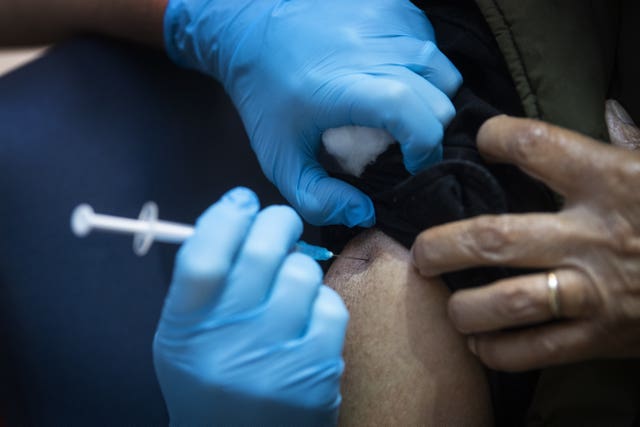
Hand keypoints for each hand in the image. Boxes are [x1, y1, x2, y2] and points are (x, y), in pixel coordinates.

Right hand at [153, 187, 347, 425]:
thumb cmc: (210, 383)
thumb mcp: (183, 339)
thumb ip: (199, 284)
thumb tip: (235, 218)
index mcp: (185, 331)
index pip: (203, 256)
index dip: (225, 217)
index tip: (241, 202)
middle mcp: (227, 344)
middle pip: (259, 253)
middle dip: (276, 222)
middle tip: (280, 223)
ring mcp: (274, 360)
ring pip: (301, 273)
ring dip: (298, 267)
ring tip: (289, 286)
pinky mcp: (316, 372)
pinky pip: (330, 306)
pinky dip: (321, 302)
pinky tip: (308, 319)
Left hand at [164, 0, 460, 226]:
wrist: (252, 28)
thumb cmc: (266, 97)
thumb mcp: (279, 160)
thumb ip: (316, 199)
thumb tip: (365, 212)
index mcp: (342, 88)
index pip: (411, 112)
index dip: (425, 146)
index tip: (411, 162)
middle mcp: (372, 49)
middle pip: (439, 98)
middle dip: (429, 130)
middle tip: (400, 141)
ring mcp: (387, 21)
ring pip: (443, 71)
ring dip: (431, 98)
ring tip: (398, 109)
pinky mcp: (394, 4)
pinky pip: (432, 44)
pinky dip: (422, 68)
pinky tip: (391, 75)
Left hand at [411, 113, 639, 371]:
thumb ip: (624, 145)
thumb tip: (604, 117)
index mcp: (610, 180)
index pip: (534, 144)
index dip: (496, 137)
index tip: (482, 141)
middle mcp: (592, 236)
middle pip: (493, 238)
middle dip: (443, 247)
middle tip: (421, 253)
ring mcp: (595, 291)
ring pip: (506, 302)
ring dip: (464, 308)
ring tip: (448, 305)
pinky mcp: (602, 338)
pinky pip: (534, 351)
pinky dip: (498, 351)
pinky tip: (481, 344)